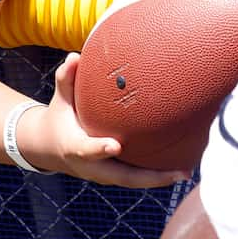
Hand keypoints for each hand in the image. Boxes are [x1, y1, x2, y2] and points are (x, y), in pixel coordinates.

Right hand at [20, 58, 183, 187]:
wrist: (50, 149)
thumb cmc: (60, 119)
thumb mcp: (60, 100)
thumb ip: (67, 80)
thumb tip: (74, 56)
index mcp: (75, 148)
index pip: (87, 149)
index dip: (99, 149)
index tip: (115, 145)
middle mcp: (91, 167)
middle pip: (122, 178)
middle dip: (149, 178)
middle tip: (177, 174)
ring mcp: (104, 175)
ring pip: (133, 182)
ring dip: (159, 180)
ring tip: (187, 172)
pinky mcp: (113, 176)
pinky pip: (136, 178)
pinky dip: (157, 176)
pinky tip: (182, 168)